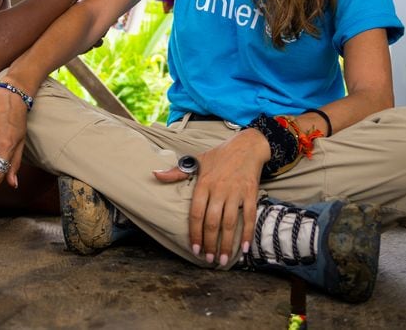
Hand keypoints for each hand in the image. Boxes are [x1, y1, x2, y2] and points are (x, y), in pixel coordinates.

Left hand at [153, 129, 268, 266]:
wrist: (246, 146)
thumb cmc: (219, 155)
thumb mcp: (196, 161)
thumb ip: (176, 172)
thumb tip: (155, 174)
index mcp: (203, 183)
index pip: (196, 213)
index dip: (194, 233)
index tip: (193, 248)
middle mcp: (219, 189)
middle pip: (212, 222)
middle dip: (209, 243)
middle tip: (207, 259)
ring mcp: (235, 192)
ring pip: (229, 223)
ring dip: (226, 244)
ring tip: (222, 259)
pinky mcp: (250, 193)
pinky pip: (249, 217)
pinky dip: (247, 233)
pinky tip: (244, 248)